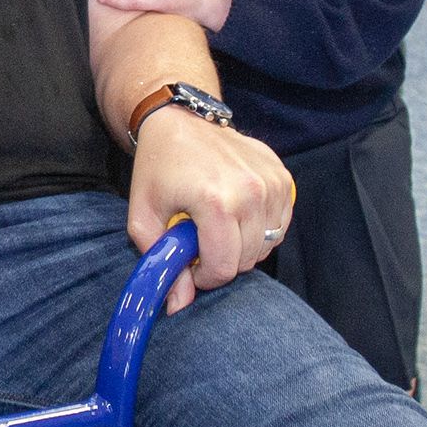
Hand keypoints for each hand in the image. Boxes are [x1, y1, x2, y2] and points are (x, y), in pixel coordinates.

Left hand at [128, 106, 292, 312]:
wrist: (180, 119)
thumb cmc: (158, 167)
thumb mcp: (143, 215)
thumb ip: (161, 262)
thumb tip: (179, 306)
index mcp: (215, 203)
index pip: (224, 268)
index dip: (204, 277)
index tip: (190, 264)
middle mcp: (250, 192)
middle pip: (247, 260)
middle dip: (222, 261)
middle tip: (200, 242)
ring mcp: (271, 183)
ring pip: (267, 245)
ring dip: (243, 245)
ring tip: (218, 226)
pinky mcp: (283, 176)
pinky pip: (281, 224)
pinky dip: (261, 228)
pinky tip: (238, 213)